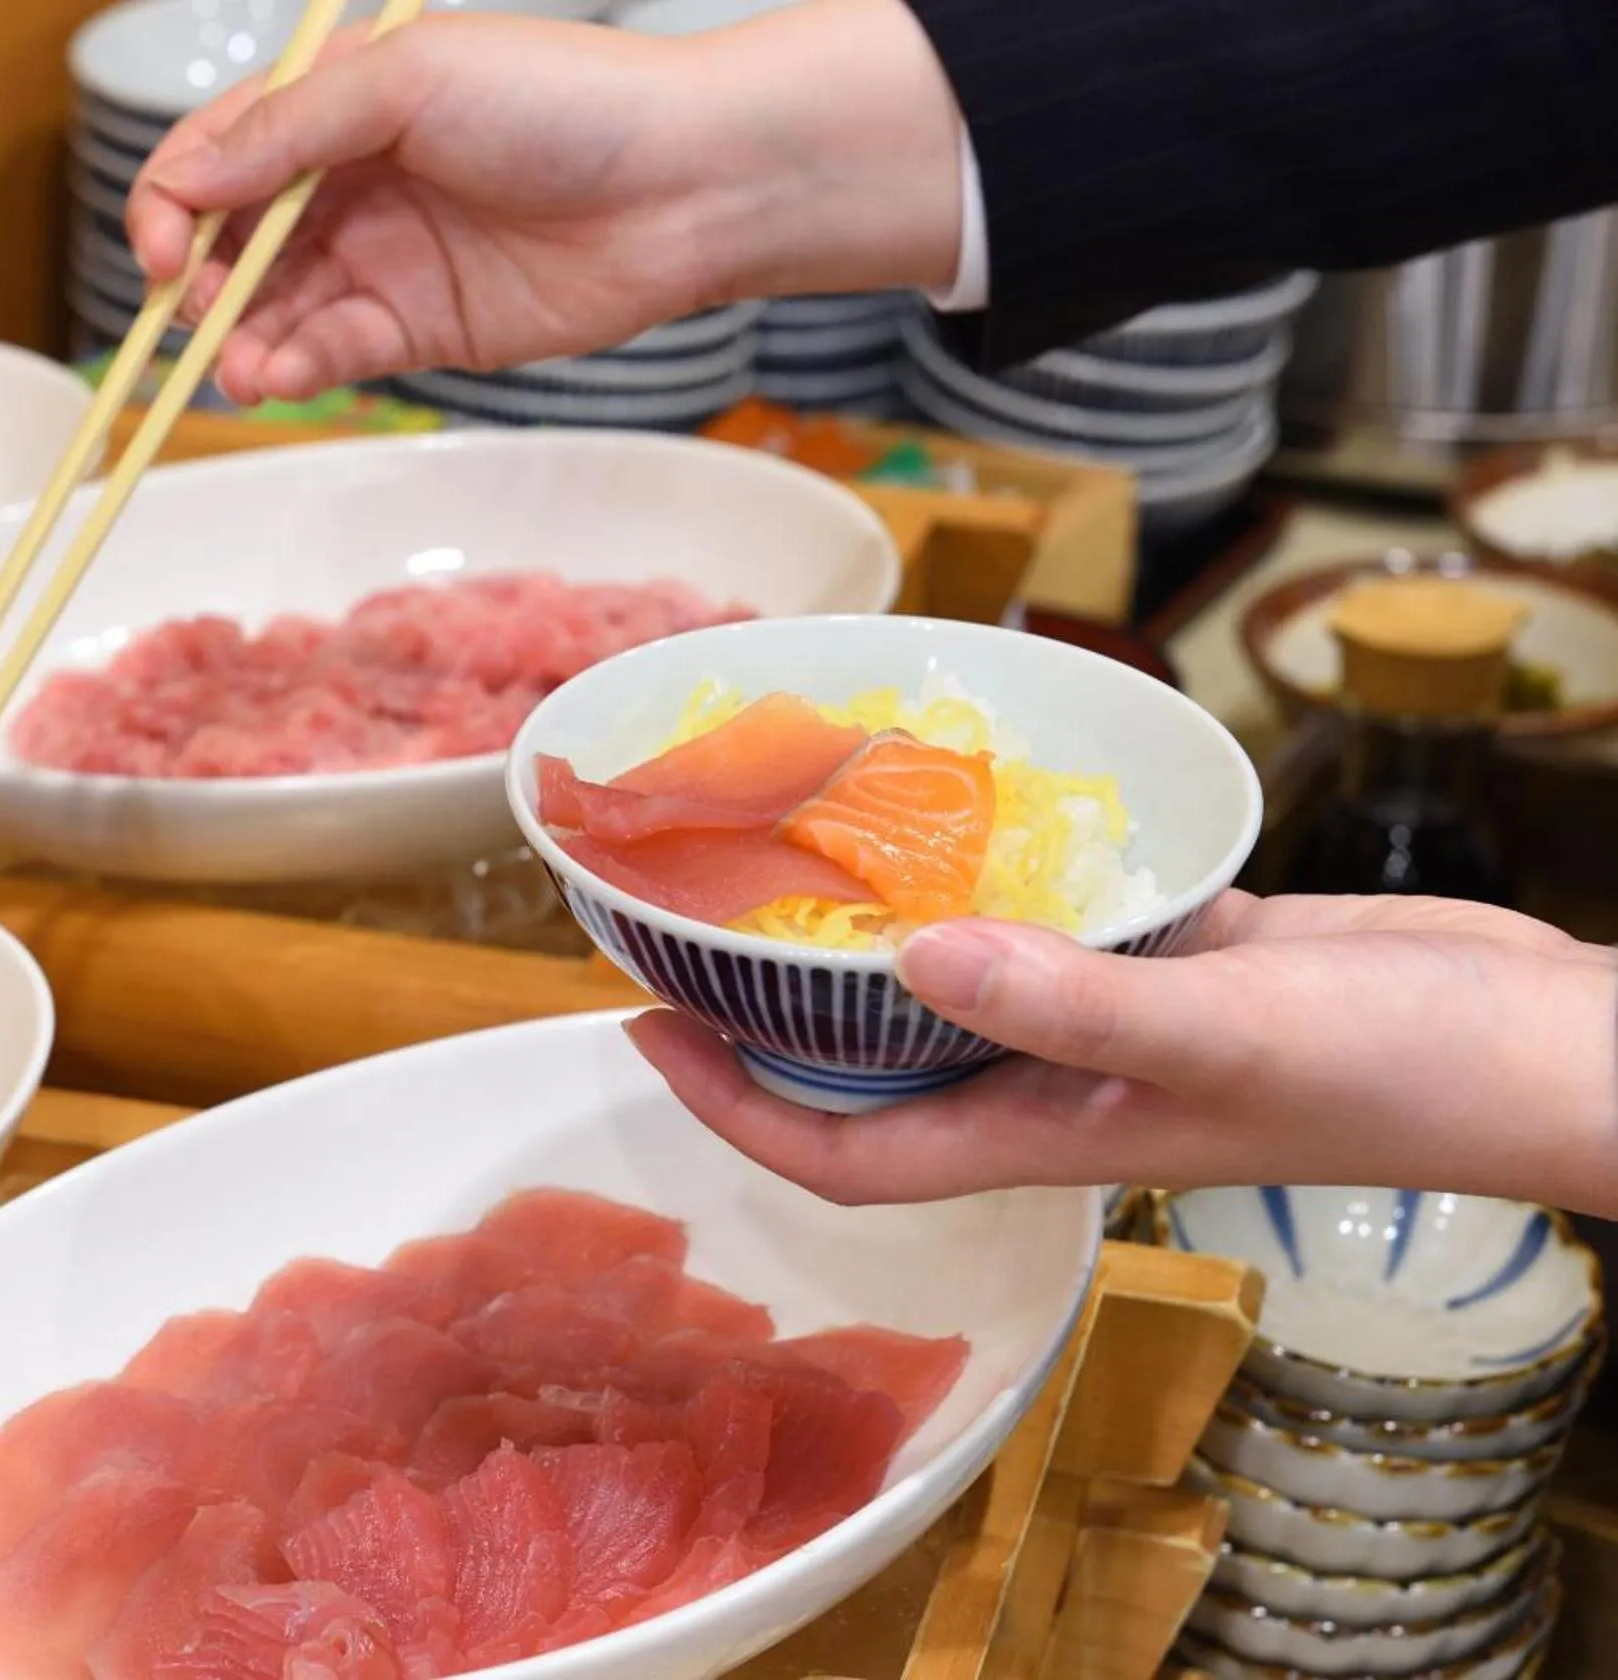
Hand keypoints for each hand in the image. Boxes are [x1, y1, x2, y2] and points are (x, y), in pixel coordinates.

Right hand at [125, 0, 966, 404]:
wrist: (684, 184)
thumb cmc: (562, 101)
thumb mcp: (406, 79)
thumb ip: (289, 131)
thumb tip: (188, 184)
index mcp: (335, 103)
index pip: (217, 156)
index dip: (171, 205)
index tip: (160, 250)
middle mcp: (348, 180)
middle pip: (231, 243)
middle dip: (197, 285)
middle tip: (196, 316)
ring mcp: (382, 257)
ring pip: (273, 310)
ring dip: (240, 342)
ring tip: (242, 369)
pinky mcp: (421, 329)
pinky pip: (332, 355)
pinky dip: (295, 370)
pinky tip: (280, 378)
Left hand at [625, 892, 1617, 1212]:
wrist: (1536, 1042)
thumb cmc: (1400, 1073)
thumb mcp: (1224, 1034)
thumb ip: (1072, 1002)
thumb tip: (909, 960)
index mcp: (1046, 1131)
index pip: (845, 1152)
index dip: (732, 1106)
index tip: (643, 1024)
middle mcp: (1057, 1082)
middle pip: (871, 1064)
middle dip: (771, 1011)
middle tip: (690, 912)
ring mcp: (1112, 1017)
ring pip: (951, 982)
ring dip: (871, 932)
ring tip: (792, 842)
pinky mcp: (1173, 952)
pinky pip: (1044, 915)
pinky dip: (991, 870)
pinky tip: (959, 797)